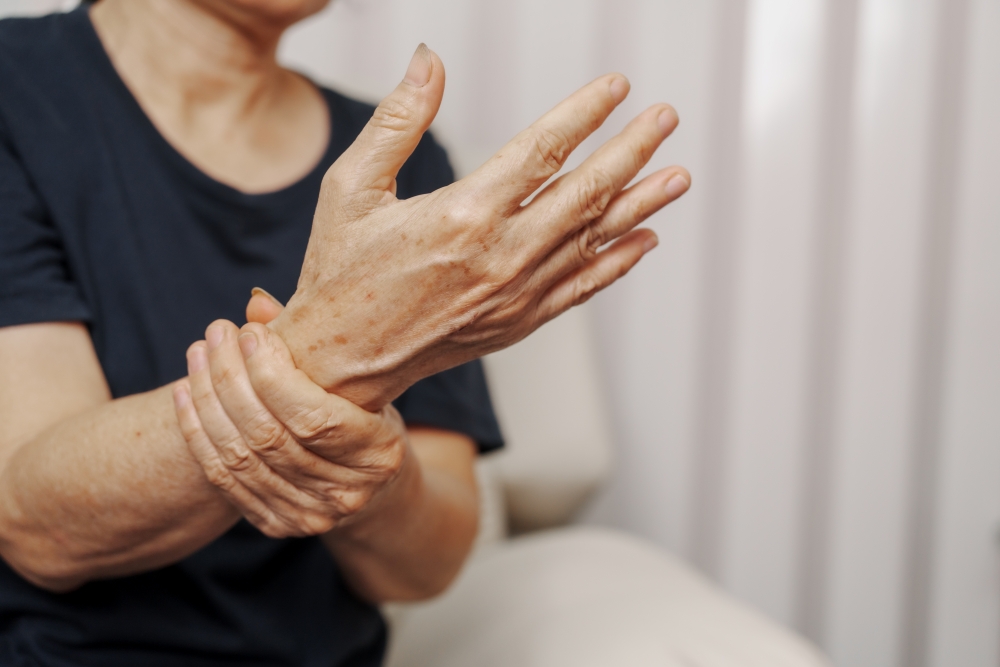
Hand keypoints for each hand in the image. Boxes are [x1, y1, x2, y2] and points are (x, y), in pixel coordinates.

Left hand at [173, 319, 410, 537]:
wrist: (366, 480)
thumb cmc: (364, 414)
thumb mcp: (356, 380)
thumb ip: (311, 346)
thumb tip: (256, 303)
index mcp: (379, 454)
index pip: (314, 418)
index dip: (273, 376)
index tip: (251, 332)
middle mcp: (348, 494)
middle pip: (269, 436)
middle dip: (233, 379)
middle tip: (217, 334)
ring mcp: (310, 516)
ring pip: (239, 456)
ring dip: (208, 399)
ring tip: (198, 353)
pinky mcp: (276, 524)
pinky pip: (223, 477)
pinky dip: (198, 432)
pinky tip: (186, 392)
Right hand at [269, 44, 689, 409]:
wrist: (342, 363)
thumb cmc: (340, 271)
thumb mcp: (351, 186)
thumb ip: (397, 120)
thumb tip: (429, 58)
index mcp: (461, 214)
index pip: (542, 150)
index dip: (584, 113)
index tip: (617, 87)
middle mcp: (501, 256)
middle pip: (585, 191)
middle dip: (632, 150)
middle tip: (666, 117)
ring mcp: (516, 294)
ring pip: (594, 239)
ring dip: (641, 203)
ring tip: (678, 175)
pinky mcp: (519, 323)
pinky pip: (582, 288)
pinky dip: (618, 263)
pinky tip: (645, 240)